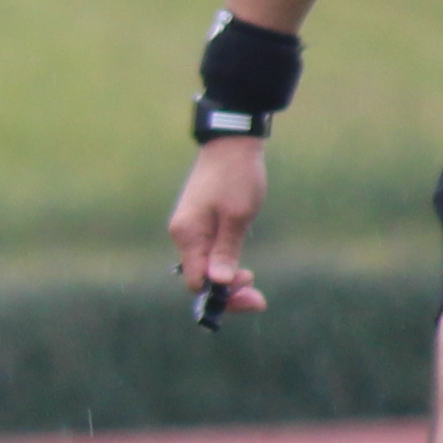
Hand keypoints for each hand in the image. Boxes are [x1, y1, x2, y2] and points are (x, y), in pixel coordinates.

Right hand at [169, 134, 269, 319]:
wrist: (232, 143)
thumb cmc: (236, 177)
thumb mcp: (238, 216)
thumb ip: (226, 251)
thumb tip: (218, 283)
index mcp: (188, 235)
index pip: (197, 282)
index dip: (221, 294)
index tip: (250, 290)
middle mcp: (183, 235)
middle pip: (200, 278)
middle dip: (227, 291)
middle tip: (259, 299)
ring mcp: (191, 229)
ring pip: (206, 266)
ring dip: (228, 278)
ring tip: (253, 278)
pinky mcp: (200, 223)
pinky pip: (208, 253)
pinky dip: (224, 262)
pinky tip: (241, 262)